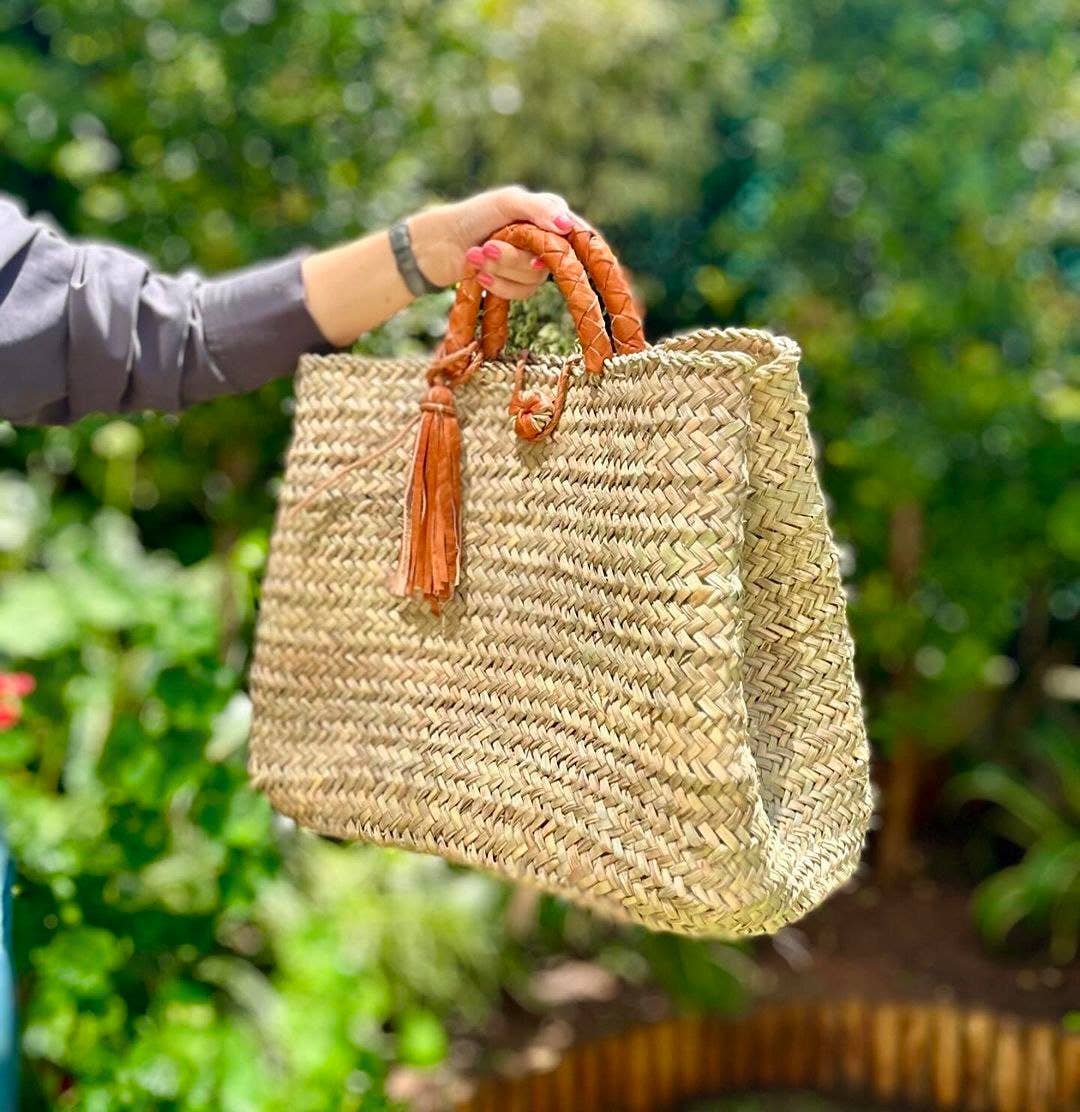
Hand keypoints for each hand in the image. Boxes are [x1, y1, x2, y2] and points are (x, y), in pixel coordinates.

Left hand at [408, 185, 588, 297]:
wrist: (441, 244)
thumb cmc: (473, 215)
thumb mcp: (506, 202)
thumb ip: (538, 209)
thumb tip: (568, 226)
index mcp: (549, 214)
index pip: (577, 232)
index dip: (571, 245)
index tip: (547, 250)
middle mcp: (545, 240)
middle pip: (552, 260)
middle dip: (514, 256)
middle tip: (488, 245)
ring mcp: (532, 264)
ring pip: (534, 279)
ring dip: (501, 268)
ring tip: (476, 256)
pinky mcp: (517, 284)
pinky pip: (521, 293)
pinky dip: (498, 284)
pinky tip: (479, 275)